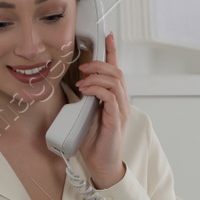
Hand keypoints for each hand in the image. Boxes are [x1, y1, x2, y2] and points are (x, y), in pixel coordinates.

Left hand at [75, 32, 128, 189]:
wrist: (100, 164)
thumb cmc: (93, 141)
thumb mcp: (85, 114)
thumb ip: (85, 99)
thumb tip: (77, 84)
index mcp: (115, 99)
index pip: (117, 70)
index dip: (113, 52)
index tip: (108, 35)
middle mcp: (121, 102)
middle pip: (117, 72)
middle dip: (100, 64)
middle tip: (84, 67)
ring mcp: (121, 111)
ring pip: (115, 81)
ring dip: (97, 76)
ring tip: (83, 81)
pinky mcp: (116, 120)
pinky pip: (110, 97)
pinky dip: (97, 89)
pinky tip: (86, 91)